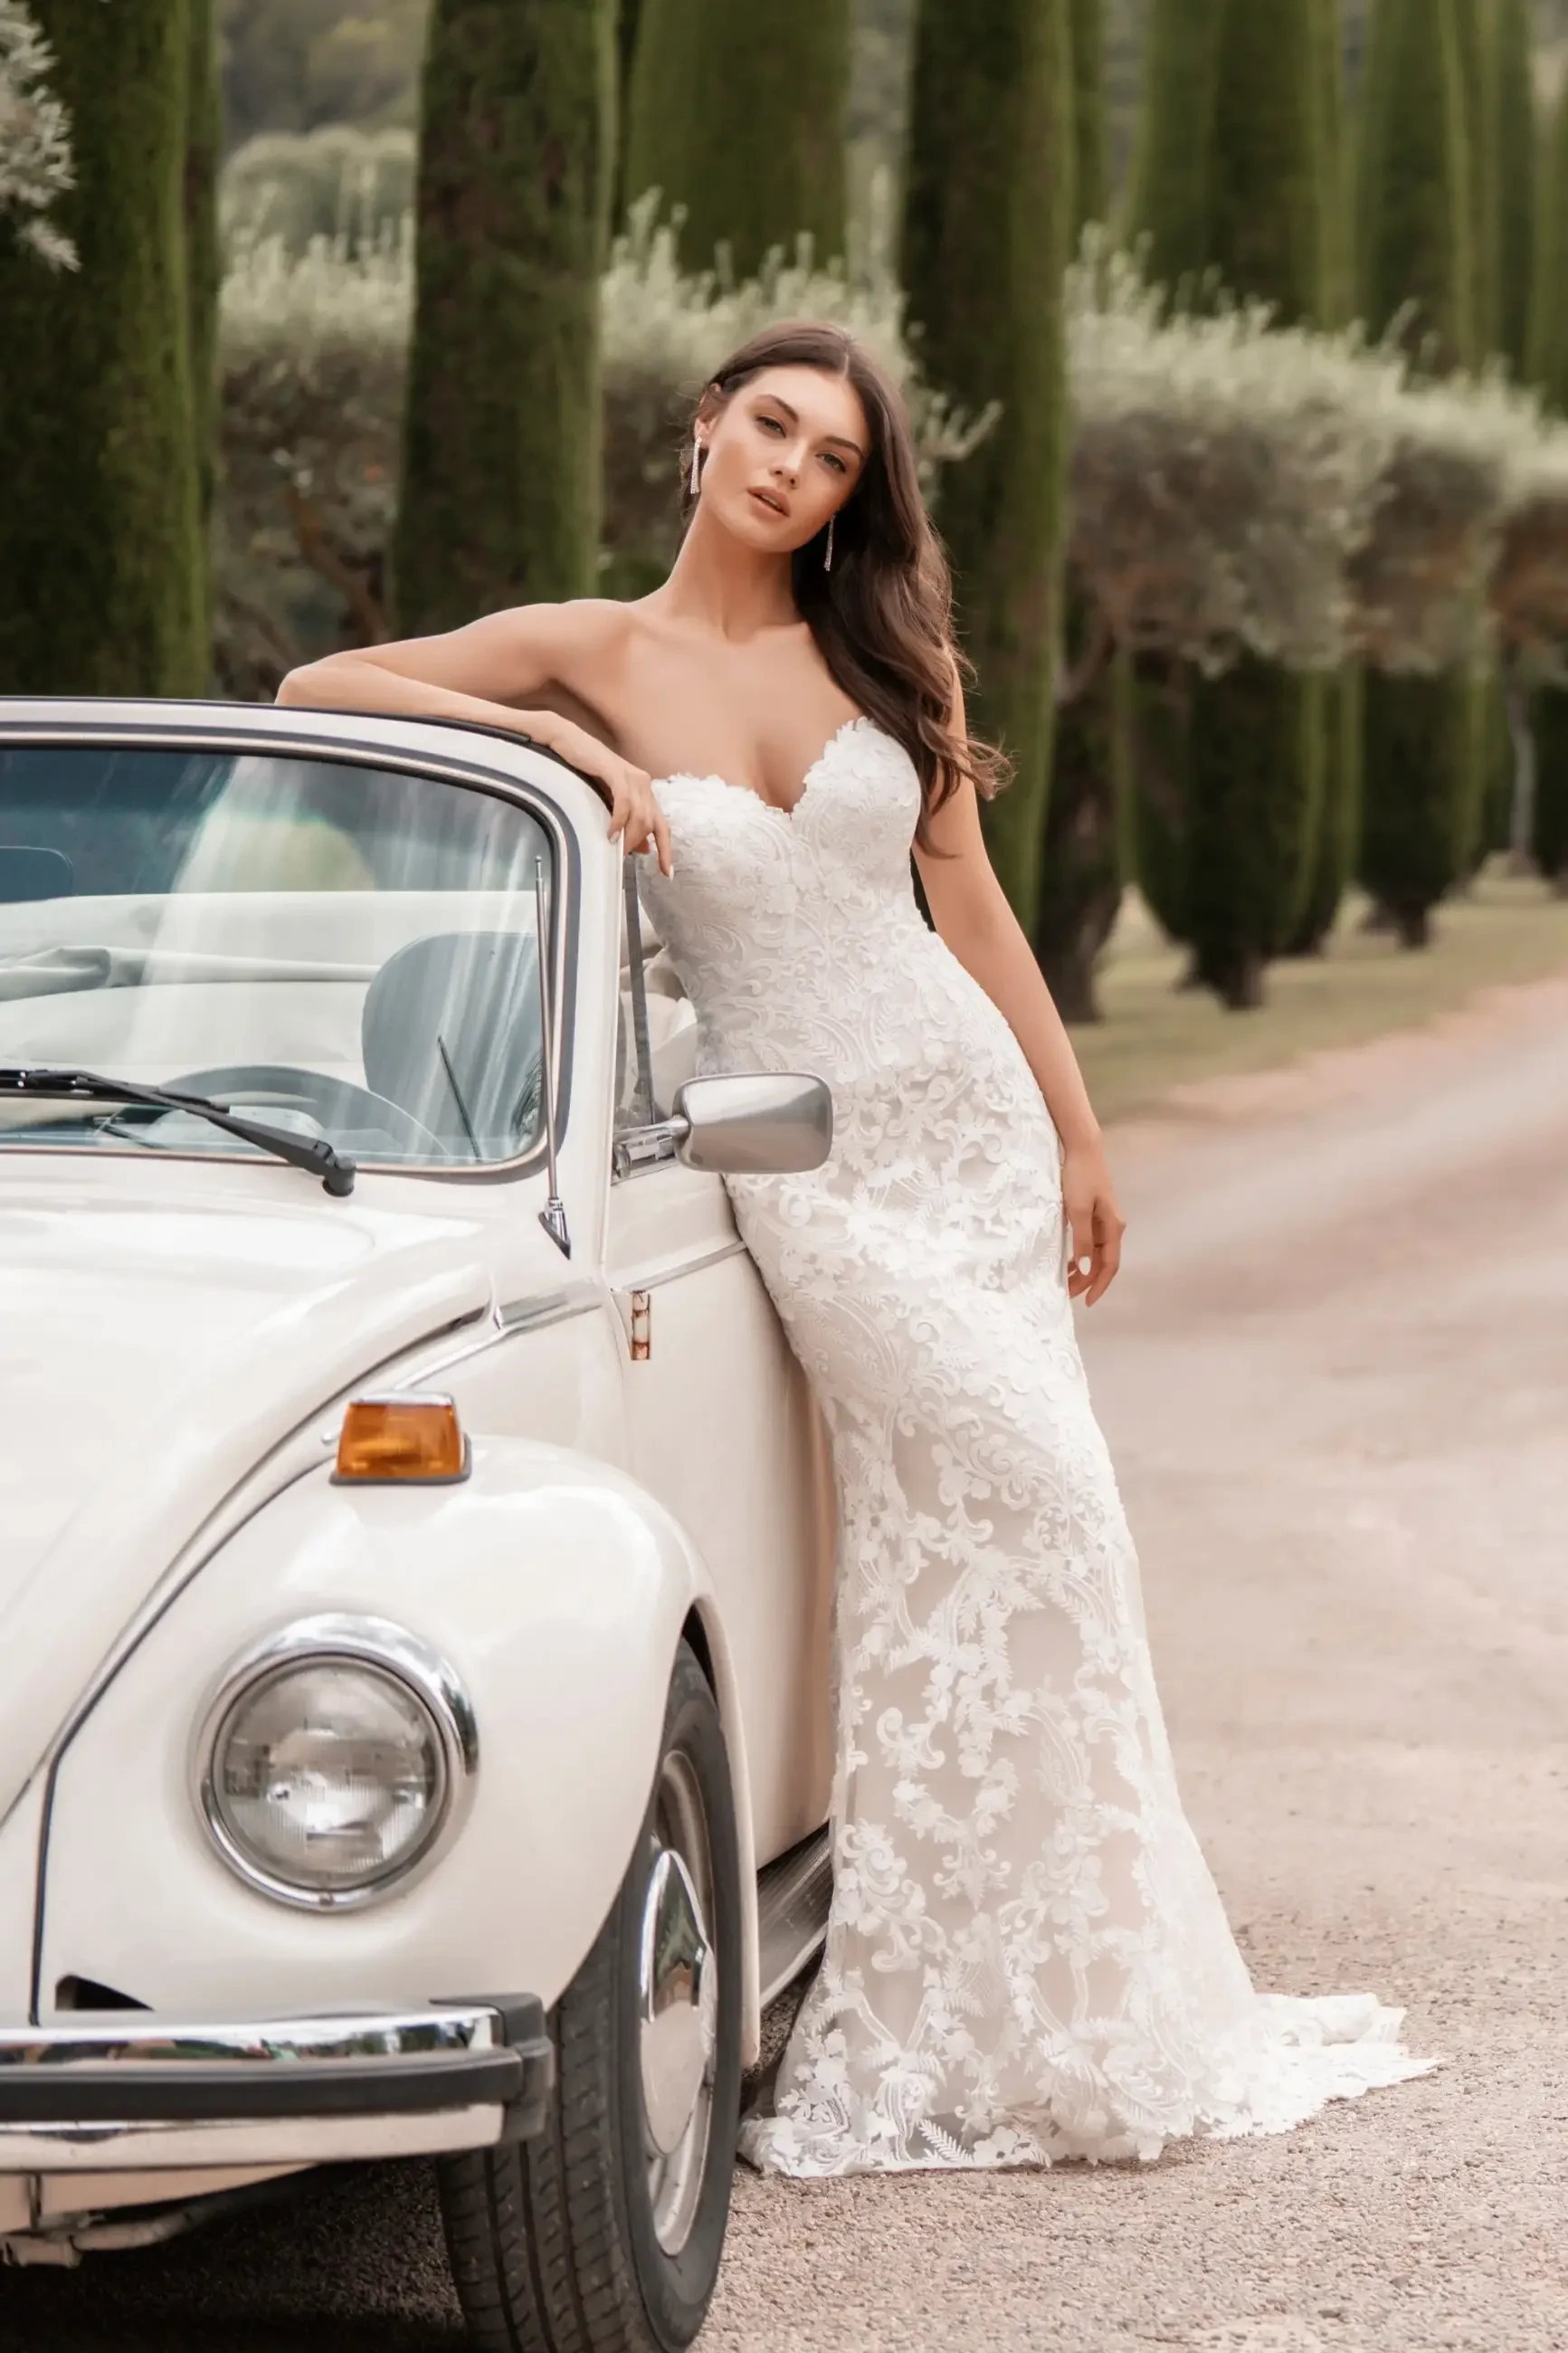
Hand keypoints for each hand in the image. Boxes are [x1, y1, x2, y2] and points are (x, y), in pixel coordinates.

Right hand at [543, 719, 673, 878]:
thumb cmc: (584, 772)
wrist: (567, 742)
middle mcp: (643, 783)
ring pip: (640, 815)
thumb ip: (626, 822)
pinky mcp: (616, 771)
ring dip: (628, 836)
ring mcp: (631, 776)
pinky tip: (611, 834)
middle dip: (637, 843)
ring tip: (615, 848)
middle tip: (620, 856)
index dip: (666, 850)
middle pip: (651, 824)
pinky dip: (619, 821)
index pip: (662, 826)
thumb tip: (642, 849)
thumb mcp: (608, 802)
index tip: (667, 873)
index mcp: (644, 792)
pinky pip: (624, 802)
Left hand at [1061, 1139, 1125, 1305]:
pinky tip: (1068, 1261)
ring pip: (1097, 1253)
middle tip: (1069, 1294)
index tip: (1087, 1301)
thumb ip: (1081, 1239)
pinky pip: (1091, 1242)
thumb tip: (1085, 1267)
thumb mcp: (1077, 1210)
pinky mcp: (1095, 1214)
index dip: (1099, 1284)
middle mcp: (1113, 1226)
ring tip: (1066, 1281)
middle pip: (1104, 1262)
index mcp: (1113, 1227)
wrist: (1082, 1149)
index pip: (1109, 1264)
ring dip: (1084, 1269)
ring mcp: (1105, 1220)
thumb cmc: (1079, 1177)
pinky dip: (1081, 1255)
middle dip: (1089, 1280)